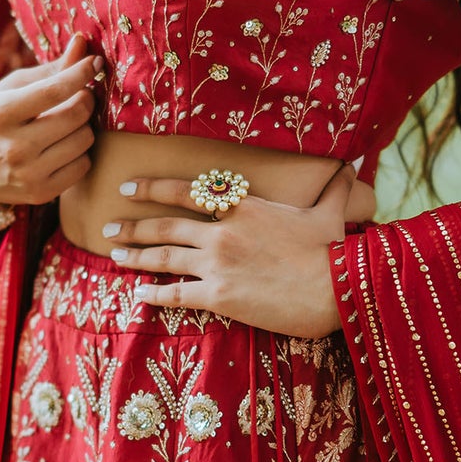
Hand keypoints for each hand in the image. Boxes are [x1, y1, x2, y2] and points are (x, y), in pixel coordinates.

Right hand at [0, 36, 100, 206]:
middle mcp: (14, 147)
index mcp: (1, 113)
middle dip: (85, 99)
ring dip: (83, 126)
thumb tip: (82, 43)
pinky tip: (63, 146)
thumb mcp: (7, 90)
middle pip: (77, 114)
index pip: (55, 90)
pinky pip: (83, 166)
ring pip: (85, 140)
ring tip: (66, 122)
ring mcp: (28, 174)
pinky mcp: (40, 193)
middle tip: (78, 95)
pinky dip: (79, 152)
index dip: (81, 73)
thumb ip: (48, 71)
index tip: (94, 63)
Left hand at [104, 166, 354, 337]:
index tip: (128, 187)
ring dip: (135, 255)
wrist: (338, 288)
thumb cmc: (335, 252)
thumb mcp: (332, 213)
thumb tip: (352, 166)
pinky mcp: (219, 295)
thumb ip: (334, 189)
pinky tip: (137, 294)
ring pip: (164, 255)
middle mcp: (223, 231)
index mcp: (244, 206)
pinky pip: (176, 293)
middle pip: (166, 223)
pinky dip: (153, 293)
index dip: (153, 187)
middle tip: (108, 227)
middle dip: (133, 225)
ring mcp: (217, 263)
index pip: (188, 190)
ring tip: (113, 255)